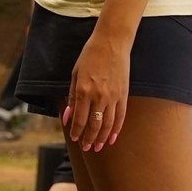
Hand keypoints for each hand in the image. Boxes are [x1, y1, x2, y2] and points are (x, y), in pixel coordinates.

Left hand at [59, 29, 129, 152]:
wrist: (112, 42)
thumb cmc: (90, 56)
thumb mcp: (75, 74)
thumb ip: (71, 97)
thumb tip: (68, 116)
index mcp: (84, 91)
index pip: (79, 119)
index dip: (77, 131)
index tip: (75, 138)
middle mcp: (99, 96)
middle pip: (94, 124)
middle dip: (89, 138)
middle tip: (86, 148)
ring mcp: (113, 96)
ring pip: (108, 124)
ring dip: (102, 137)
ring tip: (98, 146)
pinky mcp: (123, 94)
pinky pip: (121, 116)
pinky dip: (117, 129)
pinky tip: (112, 137)